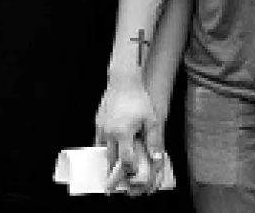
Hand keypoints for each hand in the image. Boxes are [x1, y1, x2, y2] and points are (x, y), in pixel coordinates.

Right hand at [95, 79, 163, 193]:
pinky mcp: (98, 120)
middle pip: (111, 158)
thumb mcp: (150, 119)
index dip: (131, 168)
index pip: (125, 159)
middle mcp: (109, 132)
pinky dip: (103, 146)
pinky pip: (98, 139)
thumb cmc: (138, 98)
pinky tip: (111, 146)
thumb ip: (153, 140)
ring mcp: (102, 126)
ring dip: (109, 158)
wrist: (123, 81)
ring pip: (102, 150)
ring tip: (115, 164)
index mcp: (123, 133)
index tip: (136, 171)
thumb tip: (156, 158)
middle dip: (117, 167)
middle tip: (123, 173)